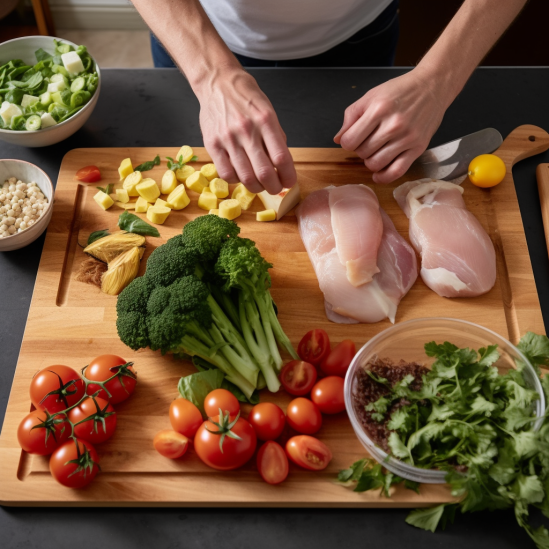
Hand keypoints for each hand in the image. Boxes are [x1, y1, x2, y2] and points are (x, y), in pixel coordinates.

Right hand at [197, 68, 296, 193]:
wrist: (218, 83)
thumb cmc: (246, 98)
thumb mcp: (269, 112)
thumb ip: (276, 138)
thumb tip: (283, 166)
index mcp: (266, 121)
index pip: (281, 158)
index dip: (288, 176)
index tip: (289, 182)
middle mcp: (247, 130)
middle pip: (264, 173)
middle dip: (274, 187)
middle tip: (275, 188)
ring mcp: (228, 138)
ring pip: (245, 177)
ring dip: (256, 187)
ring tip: (259, 184)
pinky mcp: (212, 144)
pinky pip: (226, 174)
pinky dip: (237, 180)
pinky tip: (241, 174)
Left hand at [334, 69, 448, 183]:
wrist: (432, 87)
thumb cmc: (400, 91)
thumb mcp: (371, 96)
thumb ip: (351, 117)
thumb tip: (338, 139)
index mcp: (379, 109)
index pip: (350, 141)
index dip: (347, 142)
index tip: (352, 139)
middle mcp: (393, 125)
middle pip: (362, 153)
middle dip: (360, 150)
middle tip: (367, 141)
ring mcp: (407, 138)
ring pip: (376, 164)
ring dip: (370, 161)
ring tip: (375, 151)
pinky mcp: (418, 148)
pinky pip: (396, 172)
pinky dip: (384, 177)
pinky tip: (379, 173)